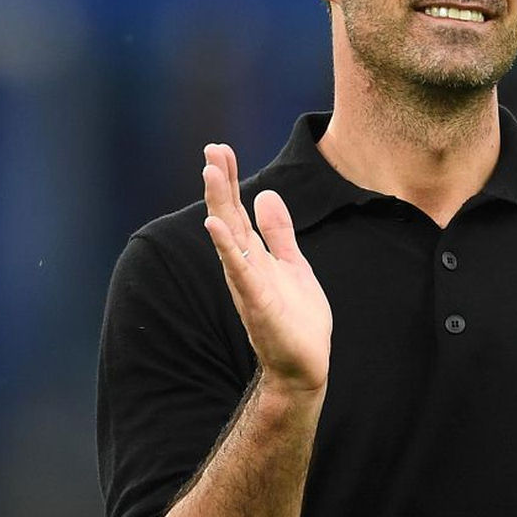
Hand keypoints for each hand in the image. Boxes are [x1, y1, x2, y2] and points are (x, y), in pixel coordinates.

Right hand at [202, 143, 331, 394]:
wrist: (305, 366)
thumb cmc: (297, 320)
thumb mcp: (292, 264)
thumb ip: (279, 232)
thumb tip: (265, 194)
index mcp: (254, 256)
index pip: (238, 211)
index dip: (230, 180)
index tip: (220, 149)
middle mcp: (245, 266)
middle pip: (229, 217)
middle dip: (221, 183)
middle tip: (212, 150)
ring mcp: (248, 283)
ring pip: (230, 237)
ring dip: (219, 204)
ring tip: (210, 173)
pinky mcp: (257, 302)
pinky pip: (239, 270)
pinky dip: (226, 247)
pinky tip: (215, 226)